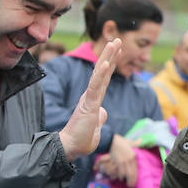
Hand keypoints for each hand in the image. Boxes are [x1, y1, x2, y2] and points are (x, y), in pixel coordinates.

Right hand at [59, 38, 119, 159]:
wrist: (71, 148)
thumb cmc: (81, 140)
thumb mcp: (95, 127)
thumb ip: (99, 117)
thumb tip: (103, 112)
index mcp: (93, 100)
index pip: (104, 79)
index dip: (111, 65)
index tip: (117, 51)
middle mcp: (90, 96)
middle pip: (102, 72)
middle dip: (110, 55)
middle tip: (117, 39)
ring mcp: (89, 98)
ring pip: (99, 74)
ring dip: (108, 57)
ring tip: (114, 43)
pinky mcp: (88, 104)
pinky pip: (95, 86)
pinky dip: (101, 74)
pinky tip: (107, 62)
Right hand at [99, 134, 138, 186]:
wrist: (111, 140)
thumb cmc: (119, 141)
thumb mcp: (129, 142)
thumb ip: (135, 143)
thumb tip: (141, 140)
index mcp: (133, 155)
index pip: (136, 168)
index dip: (135, 176)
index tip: (135, 181)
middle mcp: (130, 159)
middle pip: (132, 173)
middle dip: (132, 180)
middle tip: (131, 185)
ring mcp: (124, 161)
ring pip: (126, 174)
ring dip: (125, 179)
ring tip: (125, 183)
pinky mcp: (118, 162)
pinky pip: (121, 172)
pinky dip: (120, 176)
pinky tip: (120, 178)